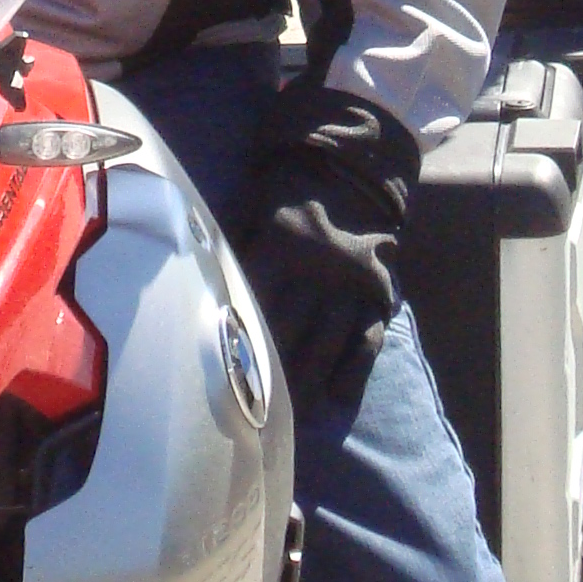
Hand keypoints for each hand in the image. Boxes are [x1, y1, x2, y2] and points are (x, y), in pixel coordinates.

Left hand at [234, 85, 419, 417]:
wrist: (357, 162)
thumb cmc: (293, 184)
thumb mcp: (256, 204)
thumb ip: (236, 244)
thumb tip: (206, 284)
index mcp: (280, 245)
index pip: (254, 304)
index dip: (239, 342)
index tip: (223, 377)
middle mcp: (316, 270)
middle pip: (289, 333)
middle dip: (272, 377)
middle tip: (254, 416)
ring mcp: (350, 283)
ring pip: (327, 343)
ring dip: (308, 383)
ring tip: (291, 419)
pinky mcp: (376, 289)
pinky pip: (367, 338)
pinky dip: (353, 371)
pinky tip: (338, 399)